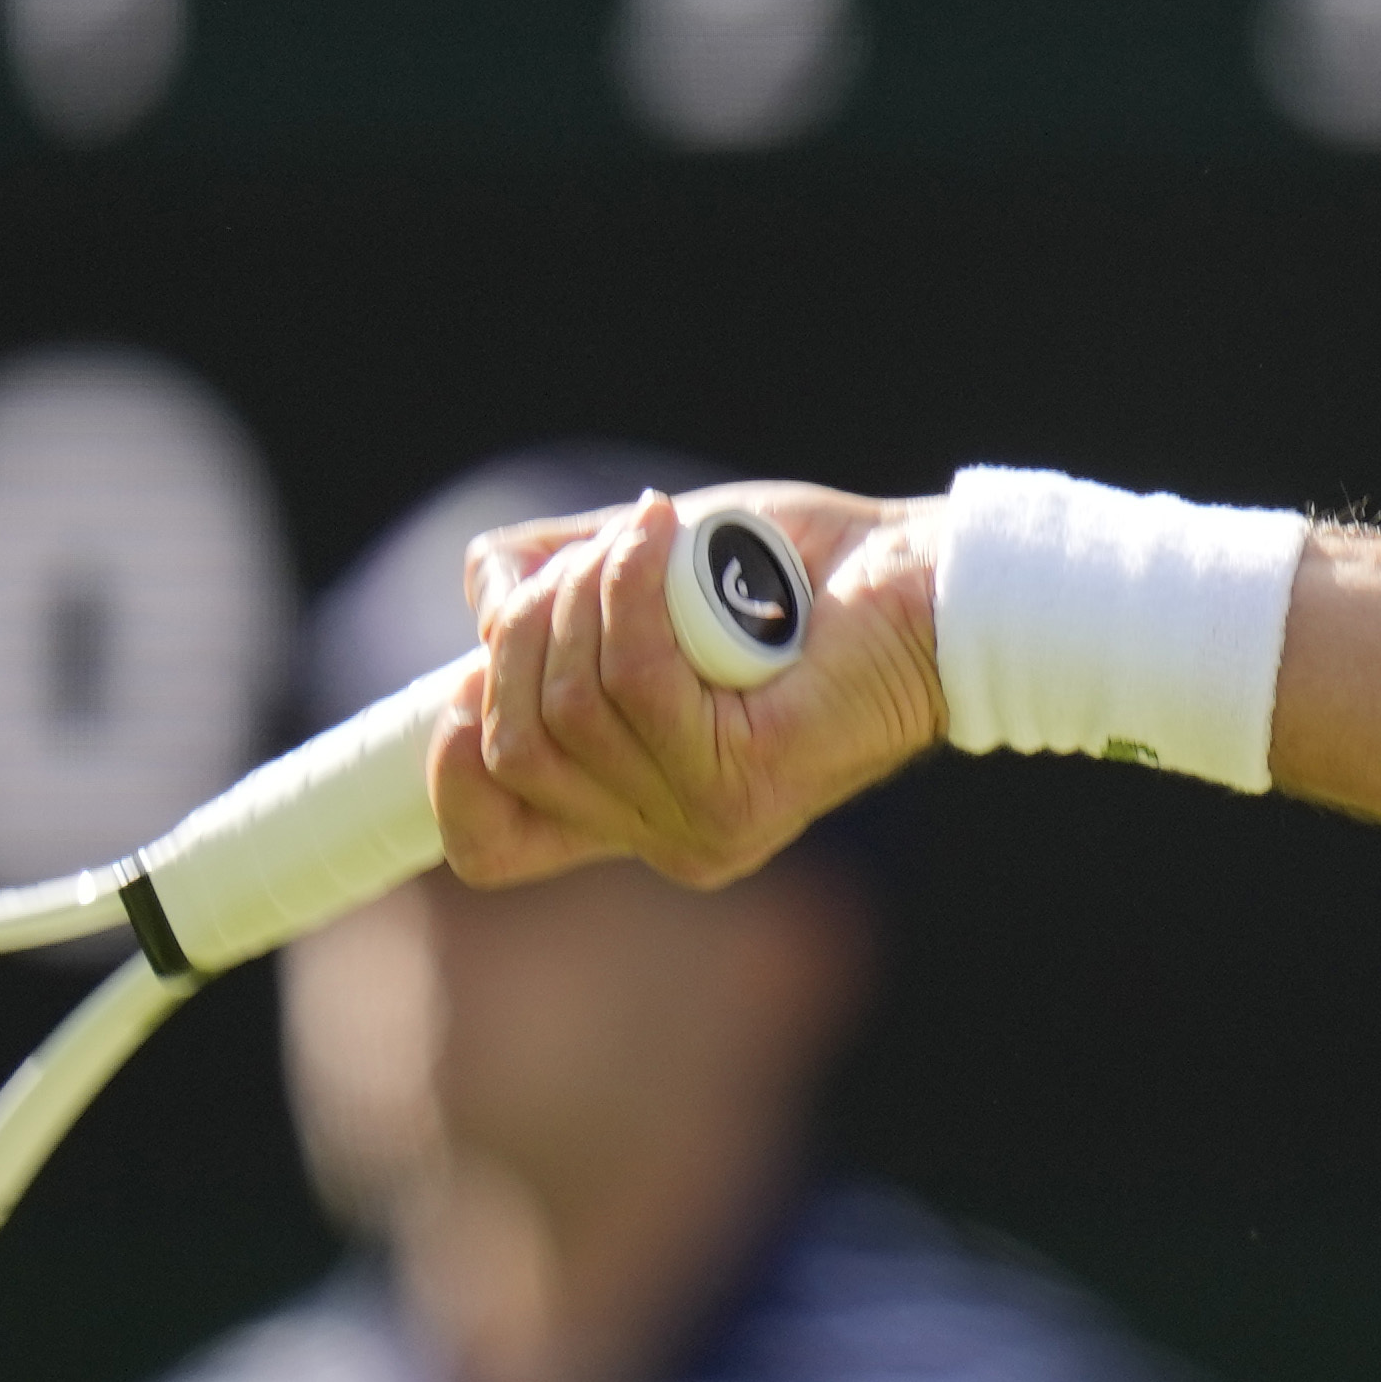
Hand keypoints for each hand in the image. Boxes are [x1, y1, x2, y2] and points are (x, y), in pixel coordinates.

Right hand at [433, 481, 949, 890]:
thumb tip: (485, 593)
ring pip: (570, 710)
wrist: (933, 580)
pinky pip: (638, 683)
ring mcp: (707, 821)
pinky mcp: (751, 783)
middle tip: (588, 556)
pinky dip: (631, 592)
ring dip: (585, 596)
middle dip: (525, 632)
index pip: (491, 846)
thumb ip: (551, 585)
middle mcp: (664, 834)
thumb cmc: (800, 576)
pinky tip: (662, 535)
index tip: (468, 680)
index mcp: (629, 805)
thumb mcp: (645, 574)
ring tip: (647, 534)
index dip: (447, 770)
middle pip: (515, 750)